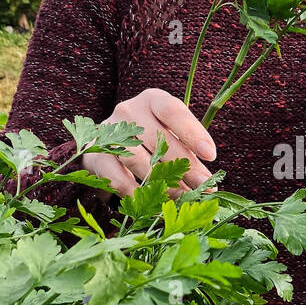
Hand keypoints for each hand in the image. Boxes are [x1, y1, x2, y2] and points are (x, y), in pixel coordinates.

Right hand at [81, 88, 216, 202]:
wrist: (107, 144)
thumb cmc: (149, 140)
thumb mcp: (170, 137)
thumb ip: (188, 154)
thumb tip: (208, 184)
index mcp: (153, 100)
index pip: (173, 111)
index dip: (192, 133)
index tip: (210, 155)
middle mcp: (129, 110)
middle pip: (159, 140)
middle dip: (185, 167)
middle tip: (203, 187)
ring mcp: (109, 131)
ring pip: (137, 159)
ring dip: (162, 182)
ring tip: (181, 198)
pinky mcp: (95, 154)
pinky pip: (117, 176)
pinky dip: (136, 193)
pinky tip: (152, 204)